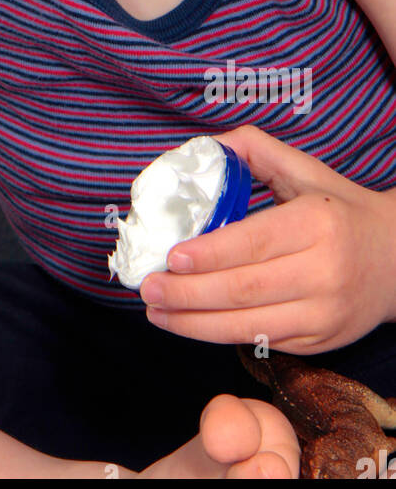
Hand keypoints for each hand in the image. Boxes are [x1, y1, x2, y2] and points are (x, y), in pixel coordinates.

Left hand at [138, 124, 395, 354]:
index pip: (254, 243)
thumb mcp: (304, 170)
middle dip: (188, 294)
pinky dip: (222, 334)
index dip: (209, 254)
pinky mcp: (321, 341)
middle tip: (149, 287)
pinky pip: (263, 340)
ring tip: (157, 312)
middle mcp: (324, 272)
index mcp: (317, 224)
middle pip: (244, 289)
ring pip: (249, 325)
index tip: (170, 257)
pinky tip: (191, 323)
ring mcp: (324, 312)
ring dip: (195, 323)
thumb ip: (253, 150)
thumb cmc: (339, 210)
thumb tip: (203, 147)